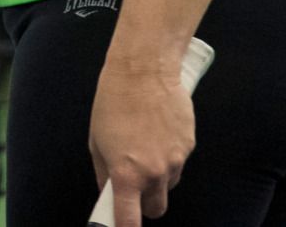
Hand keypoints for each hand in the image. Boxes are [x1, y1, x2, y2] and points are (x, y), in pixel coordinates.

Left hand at [89, 57, 193, 223]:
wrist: (143, 72)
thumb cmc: (113, 102)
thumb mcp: (96, 140)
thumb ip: (104, 173)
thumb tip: (109, 193)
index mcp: (127, 172)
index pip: (130, 217)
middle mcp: (155, 172)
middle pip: (156, 208)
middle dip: (145, 204)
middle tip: (133, 186)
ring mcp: (176, 161)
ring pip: (169, 185)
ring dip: (158, 178)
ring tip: (143, 147)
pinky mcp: (189, 148)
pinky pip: (178, 163)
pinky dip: (168, 156)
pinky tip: (156, 133)